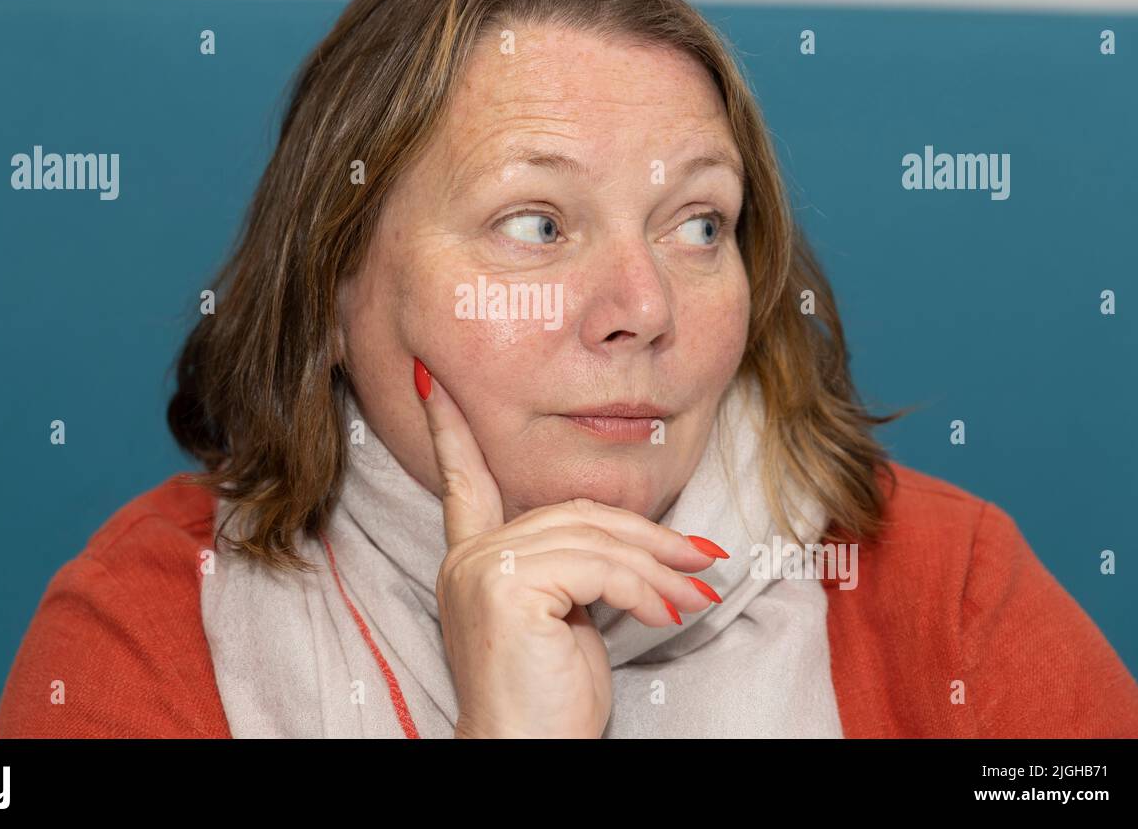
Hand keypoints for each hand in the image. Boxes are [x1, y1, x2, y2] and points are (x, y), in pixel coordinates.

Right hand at [413, 357, 726, 737]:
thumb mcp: (563, 620)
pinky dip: (646, 590)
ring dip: (659, 569)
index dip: (450, 430)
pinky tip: (669, 615)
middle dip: (646, 536)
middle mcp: (468, 558)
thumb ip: (570, 568)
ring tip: (698, 593)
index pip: (462, 482)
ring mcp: (482, 568)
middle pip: (572, 514)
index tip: (433, 381)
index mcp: (471, 560)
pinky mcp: (507, 585)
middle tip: (704, 557)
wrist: (529, 755)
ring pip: (593, 540)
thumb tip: (628, 538)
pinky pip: (598, 569)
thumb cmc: (549, 701)